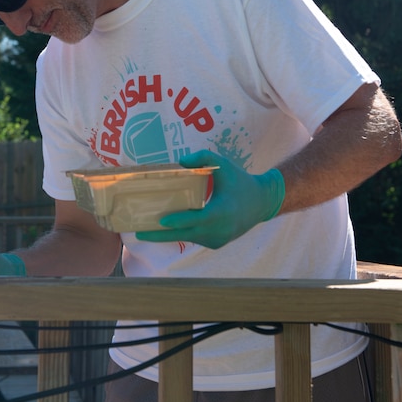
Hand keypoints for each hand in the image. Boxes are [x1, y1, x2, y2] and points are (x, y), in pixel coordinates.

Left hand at [136, 150, 284, 248]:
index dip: (179, 221)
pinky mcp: (216, 244)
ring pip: (188, 237)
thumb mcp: (224, 165)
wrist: (261, 203)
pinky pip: (194, 238)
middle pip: (186, 234)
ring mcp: (218, 240)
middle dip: (161, 235)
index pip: (198, 219)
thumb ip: (203, 158)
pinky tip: (163, 229)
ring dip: (168, 235)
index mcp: (223, 212)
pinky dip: (180, 233)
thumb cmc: (240, 181)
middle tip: (139, 234)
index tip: (162, 221)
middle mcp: (220, 230)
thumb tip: (180, 162)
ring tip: (145, 231)